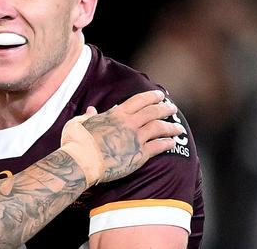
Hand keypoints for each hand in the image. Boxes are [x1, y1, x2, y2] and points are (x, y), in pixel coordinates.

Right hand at [60, 90, 179, 186]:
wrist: (81, 162)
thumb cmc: (76, 142)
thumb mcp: (78, 123)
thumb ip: (87, 116)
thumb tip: (91, 111)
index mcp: (116, 114)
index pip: (140, 100)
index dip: (152, 96)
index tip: (160, 95)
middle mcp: (129, 123)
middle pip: (153, 112)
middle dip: (165, 108)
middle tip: (173, 108)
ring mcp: (136, 139)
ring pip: (159, 128)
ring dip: (171, 126)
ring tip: (179, 127)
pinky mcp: (139, 155)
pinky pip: (158, 146)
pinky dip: (167, 143)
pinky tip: (172, 142)